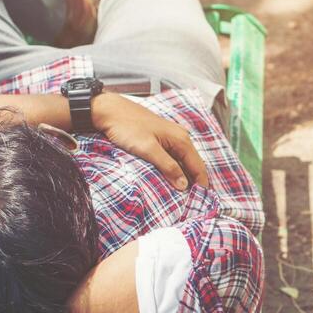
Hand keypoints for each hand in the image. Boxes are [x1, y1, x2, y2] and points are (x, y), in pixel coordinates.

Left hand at [91, 93, 208, 190]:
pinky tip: (171, 179)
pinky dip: (175, 169)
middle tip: (194, 201)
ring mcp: (170, 137)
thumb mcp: (148, 149)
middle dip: (195, 182)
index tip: (202, 201)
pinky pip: (173, 158)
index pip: (198, 166)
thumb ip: (168, 167)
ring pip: (183, 161)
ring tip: (184, 194)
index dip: (202, 184)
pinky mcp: (160, 139)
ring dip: (185, 177)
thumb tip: (184, 185)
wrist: (110, 110)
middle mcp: (180, 137)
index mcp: (181, 139)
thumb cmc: (127, 126)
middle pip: (193, 164)